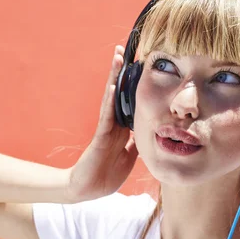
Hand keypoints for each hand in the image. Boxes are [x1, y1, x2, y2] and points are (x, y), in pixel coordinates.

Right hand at [68, 45, 138, 201]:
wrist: (89, 189)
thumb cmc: (108, 174)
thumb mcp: (130, 156)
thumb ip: (136, 143)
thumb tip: (150, 133)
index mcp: (120, 128)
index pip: (128, 101)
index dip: (132, 83)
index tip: (139, 65)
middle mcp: (112, 123)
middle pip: (117, 92)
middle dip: (120, 72)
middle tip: (122, 49)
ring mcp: (105, 128)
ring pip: (111, 98)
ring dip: (114, 77)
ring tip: (117, 58)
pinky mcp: (100, 137)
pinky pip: (106, 117)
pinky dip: (109, 101)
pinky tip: (112, 87)